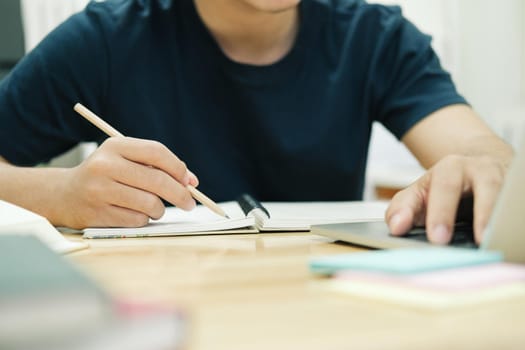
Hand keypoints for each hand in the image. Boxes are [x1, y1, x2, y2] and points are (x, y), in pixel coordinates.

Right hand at [55, 137, 198, 228]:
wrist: (64, 194)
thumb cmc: (106, 176)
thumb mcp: (125, 160)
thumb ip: (157, 166)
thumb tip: (191, 182)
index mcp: (115, 146)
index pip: (157, 152)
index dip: (178, 168)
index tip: (190, 182)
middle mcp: (105, 165)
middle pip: (158, 180)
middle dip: (180, 194)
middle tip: (189, 203)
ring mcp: (100, 190)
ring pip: (150, 204)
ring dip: (159, 209)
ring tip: (153, 207)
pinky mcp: (98, 214)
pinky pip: (137, 220)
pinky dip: (143, 219)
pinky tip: (133, 213)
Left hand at [385, 154, 506, 243]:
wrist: (478, 169)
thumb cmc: (444, 187)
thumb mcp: (419, 194)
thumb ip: (402, 209)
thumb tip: (396, 227)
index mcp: (451, 168)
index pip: (444, 187)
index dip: (441, 213)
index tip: (437, 238)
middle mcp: (480, 168)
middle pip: (484, 186)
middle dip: (479, 215)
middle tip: (474, 243)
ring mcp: (504, 177)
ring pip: (506, 192)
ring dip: (500, 217)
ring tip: (494, 241)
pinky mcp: (516, 191)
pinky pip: (517, 205)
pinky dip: (514, 219)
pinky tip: (509, 236)